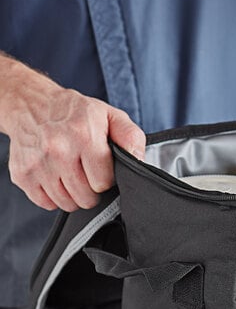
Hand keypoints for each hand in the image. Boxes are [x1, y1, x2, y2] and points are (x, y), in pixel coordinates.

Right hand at [0, 57, 145, 211]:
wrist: (33, 105)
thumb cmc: (76, 114)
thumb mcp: (111, 116)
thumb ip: (131, 137)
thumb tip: (139, 160)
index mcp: (84, 136)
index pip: (103, 183)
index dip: (107, 180)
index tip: (102, 170)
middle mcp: (58, 150)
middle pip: (85, 197)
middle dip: (92, 191)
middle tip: (88, 175)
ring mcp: (37, 164)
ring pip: (66, 203)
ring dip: (74, 195)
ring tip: (73, 175)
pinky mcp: (22, 174)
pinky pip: (46, 203)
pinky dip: (54, 196)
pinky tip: (57, 178)